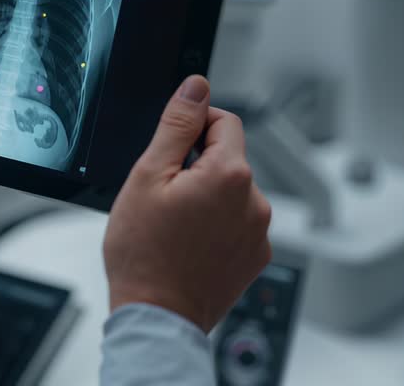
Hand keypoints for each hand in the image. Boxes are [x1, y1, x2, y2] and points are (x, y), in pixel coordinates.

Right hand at [102, 75, 271, 333]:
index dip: (192, 128)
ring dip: (207, 197)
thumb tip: (197, 87)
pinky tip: (189, 243)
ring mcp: (259, 233)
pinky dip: (217, 226)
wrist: (157, 316)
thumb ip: (176, 125)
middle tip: (163, 195)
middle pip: (228, 158)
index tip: (170, 152)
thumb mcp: (147, 176)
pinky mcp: (256, 257)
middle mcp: (255, 202)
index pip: (224, 121)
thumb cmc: (144, 253)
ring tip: (174, 225)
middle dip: (197, 166)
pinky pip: (238, 223)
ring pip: (232, 192)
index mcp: (230, 175)